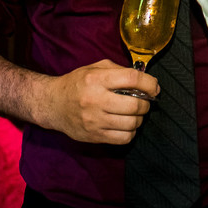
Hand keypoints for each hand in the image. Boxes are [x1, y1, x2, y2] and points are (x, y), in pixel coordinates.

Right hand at [40, 59, 157, 144]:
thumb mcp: (95, 68)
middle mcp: (95, 100)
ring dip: (139, 119)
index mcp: (97, 79)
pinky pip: (123, 138)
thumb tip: (145, 79)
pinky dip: (130, 132)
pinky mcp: (94, 136)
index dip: (150, 83)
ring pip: (131, 124)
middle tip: (144, 101)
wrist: (53, 104)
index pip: (132, 79)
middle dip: (146, 104)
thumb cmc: (77, 84)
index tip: (154, 87)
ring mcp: (94, 121)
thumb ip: (119, 70)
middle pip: (135, 105)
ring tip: (134, 113)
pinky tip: (125, 125)